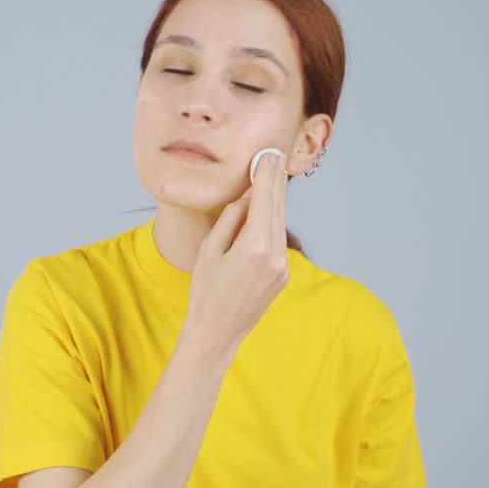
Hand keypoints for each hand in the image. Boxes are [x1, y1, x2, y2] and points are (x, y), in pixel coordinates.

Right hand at [184, 150, 288, 349]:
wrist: (217, 331)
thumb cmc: (205, 290)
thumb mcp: (210, 249)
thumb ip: (232, 219)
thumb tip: (248, 198)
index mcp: (255, 247)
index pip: (264, 201)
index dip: (266, 175)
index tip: (268, 156)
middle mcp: (275, 256)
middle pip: (278, 209)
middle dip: (276, 182)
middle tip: (275, 157)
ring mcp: (282, 267)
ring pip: (280, 224)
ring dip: (276, 201)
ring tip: (274, 177)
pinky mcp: (283, 275)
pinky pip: (278, 241)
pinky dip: (273, 223)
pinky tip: (268, 210)